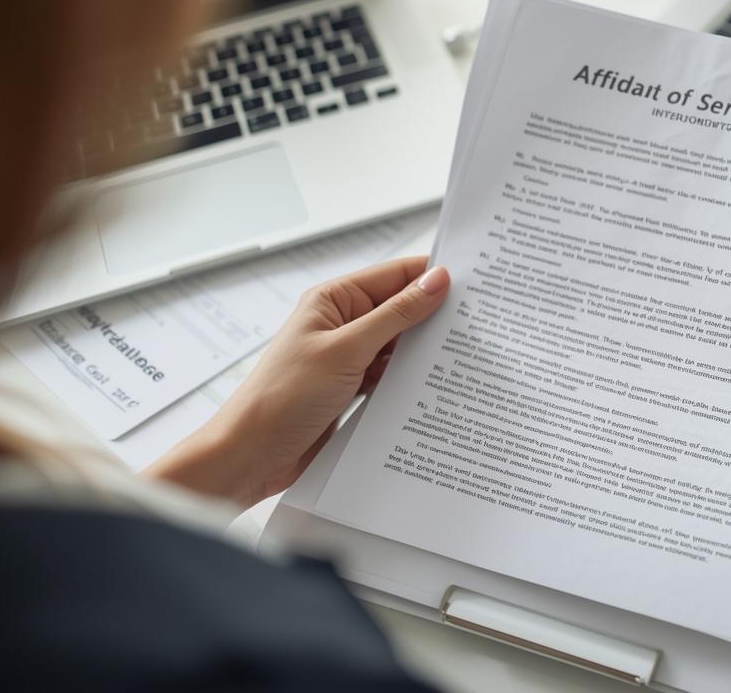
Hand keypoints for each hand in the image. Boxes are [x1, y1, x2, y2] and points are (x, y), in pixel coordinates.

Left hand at [147, 257, 449, 508]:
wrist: (252, 455)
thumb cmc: (282, 397)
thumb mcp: (346, 350)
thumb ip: (395, 315)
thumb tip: (436, 281)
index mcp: (333, 300)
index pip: (394, 276)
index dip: (432, 277)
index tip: (475, 284)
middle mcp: (341, 324)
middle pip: (401, 309)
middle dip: (434, 317)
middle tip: (479, 324)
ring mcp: (347, 357)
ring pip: (399, 345)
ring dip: (424, 351)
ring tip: (463, 356)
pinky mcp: (352, 388)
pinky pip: (391, 374)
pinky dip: (410, 378)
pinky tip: (434, 385)